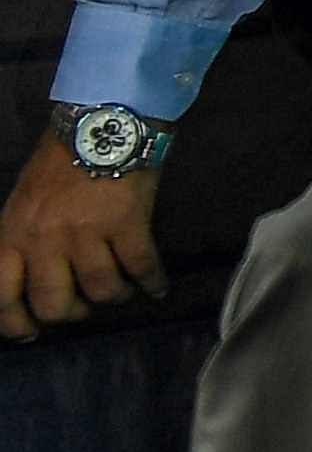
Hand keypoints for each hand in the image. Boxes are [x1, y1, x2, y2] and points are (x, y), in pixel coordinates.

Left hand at [0, 135, 163, 341]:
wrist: (101, 121)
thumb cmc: (57, 163)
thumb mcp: (21, 203)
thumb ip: (21, 241)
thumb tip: (34, 280)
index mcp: (12, 233)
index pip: (0, 295)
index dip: (14, 323)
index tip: (30, 331)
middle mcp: (44, 239)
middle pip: (54, 304)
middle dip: (72, 313)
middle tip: (84, 306)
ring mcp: (86, 232)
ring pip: (101, 291)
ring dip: (115, 297)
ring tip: (122, 291)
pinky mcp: (127, 222)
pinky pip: (141, 267)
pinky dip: (152, 283)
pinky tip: (157, 287)